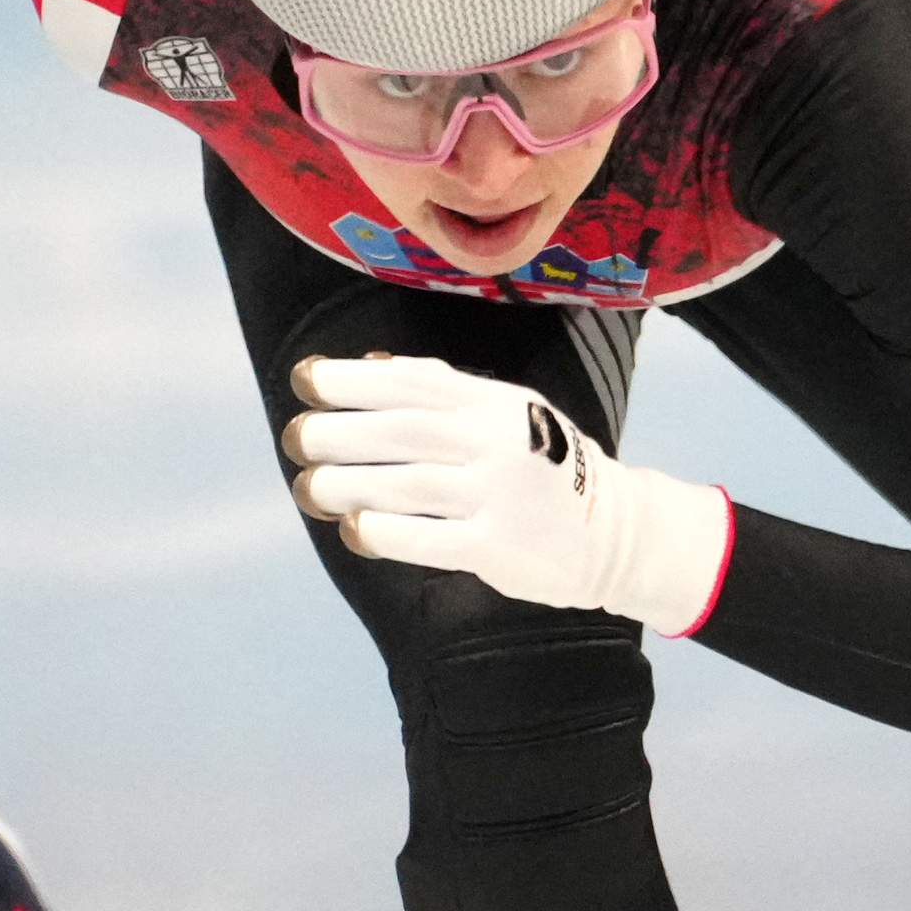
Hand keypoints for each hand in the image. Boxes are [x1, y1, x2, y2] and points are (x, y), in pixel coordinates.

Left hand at [284, 355, 733, 634]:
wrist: (616, 531)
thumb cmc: (545, 466)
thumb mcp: (509, 413)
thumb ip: (445, 390)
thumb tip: (369, 363)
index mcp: (497, 402)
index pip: (416, 379)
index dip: (354, 377)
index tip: (304, 379)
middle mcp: (499, 442)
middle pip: (404, 429)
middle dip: (340, 430)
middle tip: (294, 437)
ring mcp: (501, 496)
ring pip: (409, 484)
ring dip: (349, 484)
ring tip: (308, 488)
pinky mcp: (499, 548)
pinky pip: (430, 539)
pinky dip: (385, 534)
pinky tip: (354, 530)